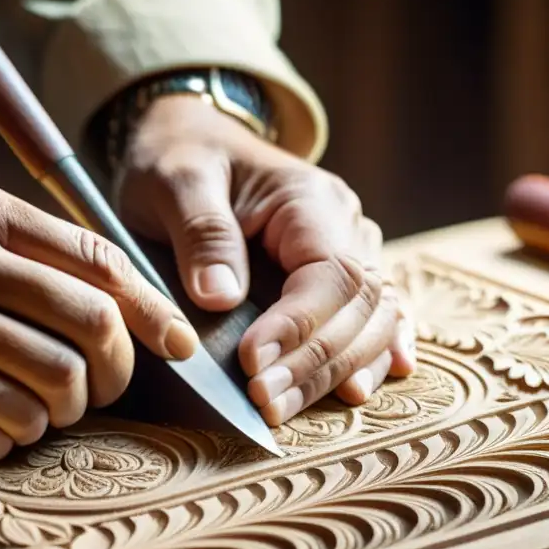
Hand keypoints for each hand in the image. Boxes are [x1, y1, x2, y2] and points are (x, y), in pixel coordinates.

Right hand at [0, 177, 196, 459]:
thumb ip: (10, 247)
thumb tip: (113, 296)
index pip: (97, 260)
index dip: (153, 308)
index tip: (180, 344)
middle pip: (90, 327)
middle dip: (113, 372)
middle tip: (98, 391)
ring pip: (50, 387)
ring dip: (55, 414)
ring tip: (30, 410)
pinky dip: (6, 439)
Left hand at [115, 96, 415, 425]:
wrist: (189, 139)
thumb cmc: (179, 155)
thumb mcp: (175, 180)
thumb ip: (201, 232)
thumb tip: (221, 298)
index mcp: (309, 200)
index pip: (328, 275)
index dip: (297, 327)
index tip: (251, 365)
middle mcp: (343, 225)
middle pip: (359, 308)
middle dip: (313, 363)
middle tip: (262, 403)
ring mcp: (346, 251)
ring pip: (373, 321)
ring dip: (334, 372)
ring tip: (286, 410)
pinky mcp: (333, 275)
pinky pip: (372, 318)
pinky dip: (371, 354)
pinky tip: (365, 387)